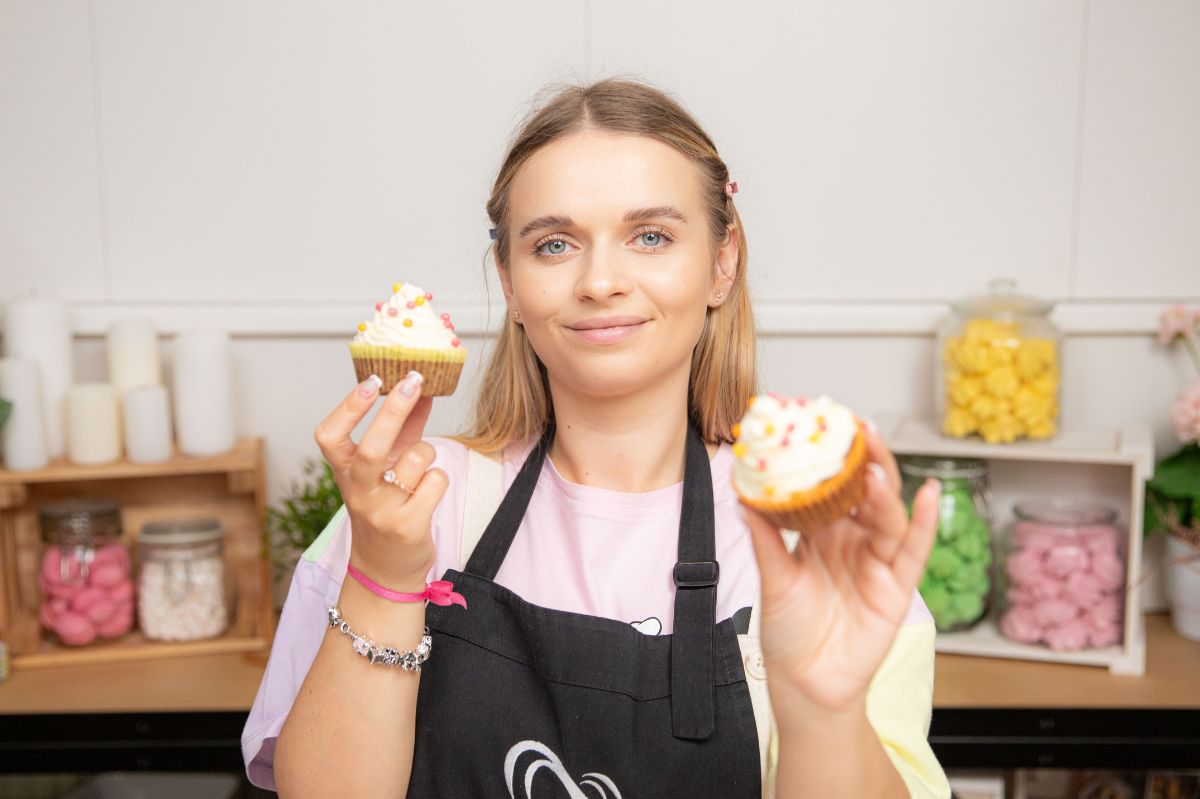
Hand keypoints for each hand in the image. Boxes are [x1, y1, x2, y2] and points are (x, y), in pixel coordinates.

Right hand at [313, 371, 447, 590]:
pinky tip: (428, 491)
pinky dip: (438, 478)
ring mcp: (381, 511)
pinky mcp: (408, 526)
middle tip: (414, 380)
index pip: (330, 436)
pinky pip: (435, 482)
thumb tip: (422, 390)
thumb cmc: (386, 508)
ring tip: (421, 466)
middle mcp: (358, 491)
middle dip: (394, 410)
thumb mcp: (384, 468)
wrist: (384, 568)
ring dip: (427, 453)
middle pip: (373, 447)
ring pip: (415, 459)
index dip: (348, 407)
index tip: (371, 379)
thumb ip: (402, 431)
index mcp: (344, 473)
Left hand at [740, 423, 940, 713]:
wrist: (805, 682)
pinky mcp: (896, 587)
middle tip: (858, 429)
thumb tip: (743, 499)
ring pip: (887, 516)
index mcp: (820, 533)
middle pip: (865, 492)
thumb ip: (765, 540)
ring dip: (885, 490)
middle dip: (865, 459)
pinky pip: (914, 550)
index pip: (831, 486)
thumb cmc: (787, 630)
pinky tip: (931, 495)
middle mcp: (851, 540)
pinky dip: (926, 522)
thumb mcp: (773, 580)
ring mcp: (876, 561)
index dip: (832, 457)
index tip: (826, 424)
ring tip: (875, 468)